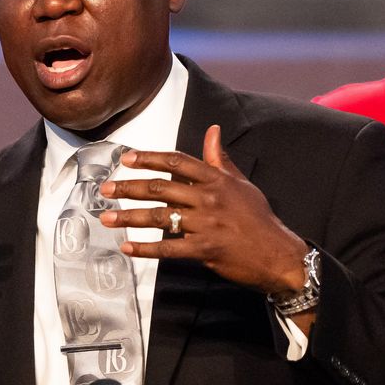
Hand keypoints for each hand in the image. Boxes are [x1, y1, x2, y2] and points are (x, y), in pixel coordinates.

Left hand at [99, 125, 307, 295]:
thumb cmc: (257, 218)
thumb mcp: (241, 184)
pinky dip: (146, 249)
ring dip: (129, 217)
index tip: (126, 159)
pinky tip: (128, 248)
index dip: (149, 158)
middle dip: (128, 187)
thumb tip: (212, 130)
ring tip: (107, 217)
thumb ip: (219, 159)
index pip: (176, 162)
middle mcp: (209, 198)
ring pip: (159, 217)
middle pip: (160, 188)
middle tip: (105, 189)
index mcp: (216, 179)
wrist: (278, 254)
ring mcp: (206, 224)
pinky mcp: (205, 249)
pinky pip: (169, 248)